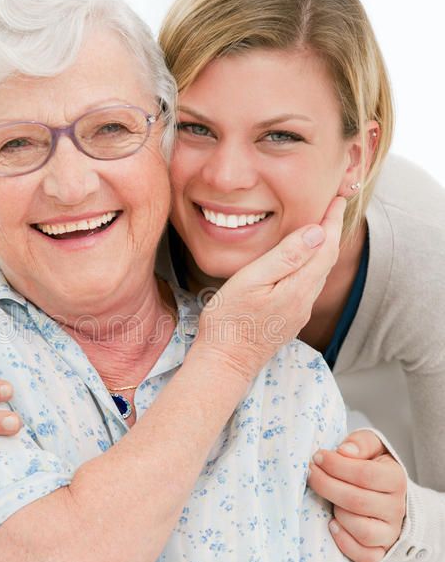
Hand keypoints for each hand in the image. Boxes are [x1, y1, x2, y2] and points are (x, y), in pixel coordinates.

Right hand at [197, 197, 344, 380]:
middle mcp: (305, 301)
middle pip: (327, 259)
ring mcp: (298, 313)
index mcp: (299, 288)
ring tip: (321, 226)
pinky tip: (303, 259)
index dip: (333, 220)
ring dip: (323, 248)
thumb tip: (317, 233)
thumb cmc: (229, 321)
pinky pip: (309, 285)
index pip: (325, 247)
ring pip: (319, 273)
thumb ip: (285, 256)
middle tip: (332, 205)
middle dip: (332, 230)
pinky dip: (312, 264)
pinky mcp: (289, 319)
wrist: (224, 364)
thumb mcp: (251, 281)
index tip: (337, 198)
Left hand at [307, 429, 406, 561]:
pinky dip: (345, 543)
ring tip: (326, 500)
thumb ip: (361, 443)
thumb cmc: (373, 468)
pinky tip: (332, 525)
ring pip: (362, 531)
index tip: (318, 457)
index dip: (336, 466)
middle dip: (326, 485)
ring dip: (337, 514)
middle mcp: (396, 508)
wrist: (387, 495)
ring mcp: (390, 532)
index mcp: (396, 479)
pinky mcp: (381, 551)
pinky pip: (365, 555)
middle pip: (357, 501)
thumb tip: (344, 451)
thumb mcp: (372, 447)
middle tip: (311, 473)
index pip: (365, 475)